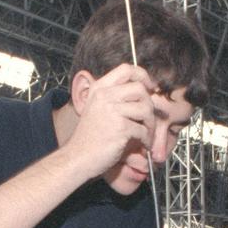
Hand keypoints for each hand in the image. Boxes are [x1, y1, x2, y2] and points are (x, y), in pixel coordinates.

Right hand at [62, 64, 157, 179]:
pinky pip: (143, 129)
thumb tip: (143, 89)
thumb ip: (114, 97)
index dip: (142, 76)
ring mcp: (112, 111)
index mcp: (99, 88)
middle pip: (140, 89)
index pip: (126, 69)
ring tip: (146, 134)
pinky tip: (143, 145)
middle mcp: (104, 96)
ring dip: (151, 124)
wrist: (77, 157)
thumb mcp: (96, 108)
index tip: (149, 88)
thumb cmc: (89, 137)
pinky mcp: (120, 127)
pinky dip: (147, 139)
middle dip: (149, 105)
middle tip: (148, 120)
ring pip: (145, 109)